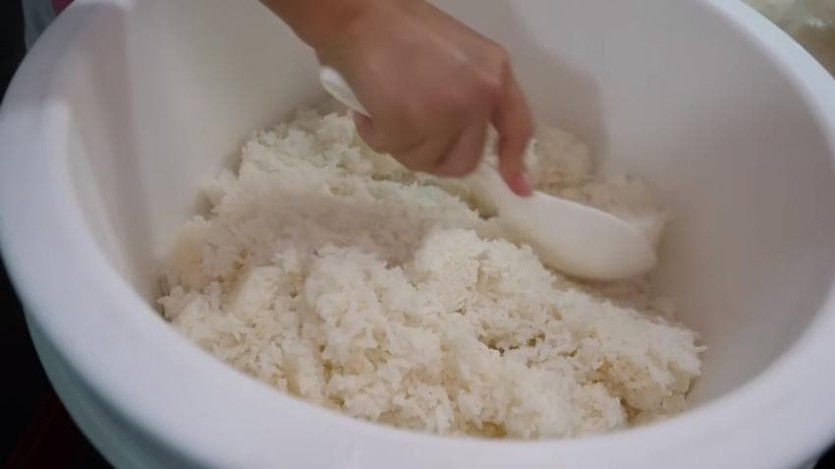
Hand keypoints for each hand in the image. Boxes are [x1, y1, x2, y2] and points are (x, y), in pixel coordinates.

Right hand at [261, 0, 533, 195]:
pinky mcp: (411, 125)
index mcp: (495, 73)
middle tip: (408, 130)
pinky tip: (368, 106)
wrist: (360, 13)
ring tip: (385, 106)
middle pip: (465, 159)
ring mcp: (447, 113)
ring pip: (426, 161)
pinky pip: (393, 151)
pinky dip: (374, 135)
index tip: (518, 187)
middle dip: (434, 153)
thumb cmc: (398, 28)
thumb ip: (469, 92)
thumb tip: (463, 139)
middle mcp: (479, 95)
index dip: (514, 161)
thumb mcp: (457, 56)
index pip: (517, 127)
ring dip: (401, 143)